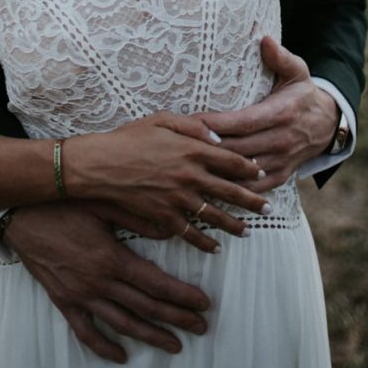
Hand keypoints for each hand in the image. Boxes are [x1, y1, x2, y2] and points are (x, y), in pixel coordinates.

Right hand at [4, 200, 210, 363]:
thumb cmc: (63, 203)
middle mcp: (99, 282)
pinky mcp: (63, 301)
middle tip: (200, 327)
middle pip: (145, 308)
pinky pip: (85, 331)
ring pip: (122, 324)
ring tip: (174, 344)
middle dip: (177, 319)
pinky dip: (104, 347)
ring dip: (150, 336)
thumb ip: (137, 216)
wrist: (21, 215)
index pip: (156, 284)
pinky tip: (120, 355)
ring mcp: (80, 295)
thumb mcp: (103, 203)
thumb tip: (171, 226)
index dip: (182, 296)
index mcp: (112, 258)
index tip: (203, 304)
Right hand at [65, 112, 266, 251]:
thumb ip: (193, 126)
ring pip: (215, 216)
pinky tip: (215, 247)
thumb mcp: (162, 119)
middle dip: (252, 200)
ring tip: (248, 230)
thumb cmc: (128, 138)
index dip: (249, 168)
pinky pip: (191, 234)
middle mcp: (191, 176)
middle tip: (267, 207)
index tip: (260, 173)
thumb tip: (217, 138)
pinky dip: (205, 243)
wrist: (100, 165)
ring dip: (235, 224)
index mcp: (192, 149)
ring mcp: (179, 199)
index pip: (231, 160)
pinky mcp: (164, 217)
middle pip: (231, 191)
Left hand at [202, 37, 338, 189]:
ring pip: (244, 171)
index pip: (243, 122)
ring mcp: (282, 160)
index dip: (217, 124)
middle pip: (238, 149)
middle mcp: (281, 140)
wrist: (329, 122)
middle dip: (209, 148)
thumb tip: (264, 39)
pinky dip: (235, 188)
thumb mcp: (297, 70)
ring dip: (218, 169)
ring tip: (191, 164)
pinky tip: (213, 185)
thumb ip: (280, 57)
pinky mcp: (282, 175)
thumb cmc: (303, 92)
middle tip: (181, 144)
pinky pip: (256, 187)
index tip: (192, 122)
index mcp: (281, 113)